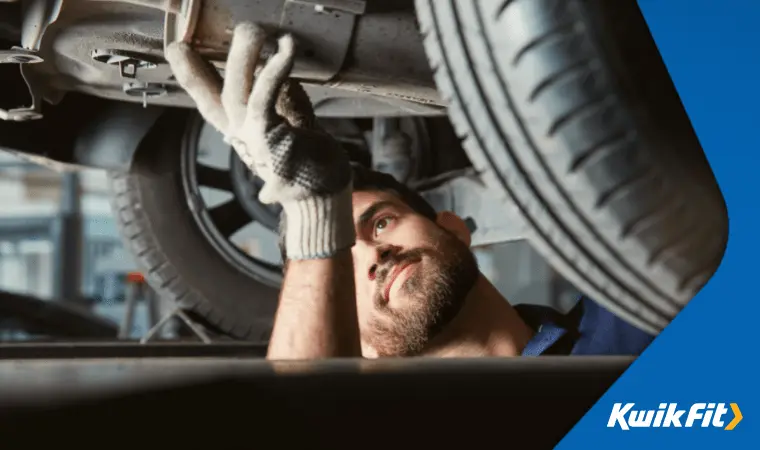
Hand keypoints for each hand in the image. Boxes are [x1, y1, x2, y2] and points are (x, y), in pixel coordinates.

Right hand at [165, 23, 354, 259]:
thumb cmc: (315, 167)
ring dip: (243, 55)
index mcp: (244, 133)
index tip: (178, 50)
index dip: (193, 77)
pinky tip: (285, 49)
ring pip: (236, 89)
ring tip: (253, 28)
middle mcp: (241, 136)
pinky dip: (273, 70)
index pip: (211, 102)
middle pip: (214, 94)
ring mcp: (252, 138)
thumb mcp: (299, 129)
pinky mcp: (268, 137)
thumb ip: (291, 106)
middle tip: (214, 32)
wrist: (323, 198)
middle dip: (202, 63)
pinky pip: (264, 96)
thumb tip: (289, 83)